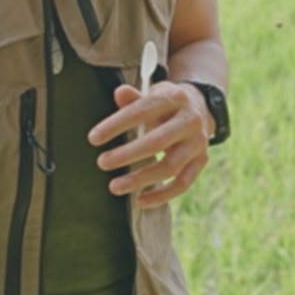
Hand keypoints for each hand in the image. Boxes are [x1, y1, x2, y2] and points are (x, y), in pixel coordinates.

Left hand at [91, 81, 210, 208]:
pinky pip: (182, 183)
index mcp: (175, 98)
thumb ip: (134, 98)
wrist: (200, 109)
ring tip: (114, 186)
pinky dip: (161, 195)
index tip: (93, 138)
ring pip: (170, 167)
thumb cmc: (165, 104)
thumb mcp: (151, 94)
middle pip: (158, 141)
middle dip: (127, 154)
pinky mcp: (201, 161)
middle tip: (101, 162)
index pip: (143, 110)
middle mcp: (191, 120)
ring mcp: (198, 143)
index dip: (117, 124)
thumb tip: (120, 93)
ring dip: (141, 179)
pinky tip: (139, 200)